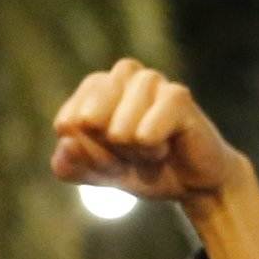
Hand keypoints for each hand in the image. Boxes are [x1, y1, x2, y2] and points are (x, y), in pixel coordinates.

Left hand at [51, 61, 246, 207]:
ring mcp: (152, 81)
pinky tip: (166, 147)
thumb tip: (65, 144)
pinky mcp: (178, 96)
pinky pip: (147, 131)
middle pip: (88, 120)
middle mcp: (123, 74)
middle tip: (131, 157)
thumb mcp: (97, 173)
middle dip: (106, 153)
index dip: (85, 151)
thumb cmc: (142, 168)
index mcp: (97, 86)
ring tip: (152, 153)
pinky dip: (151, 148)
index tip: (109, 159)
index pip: (68, 121)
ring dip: (132, 153)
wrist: (193, 183)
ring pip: (118, 129)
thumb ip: (70, 165)